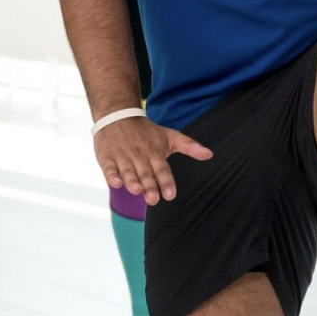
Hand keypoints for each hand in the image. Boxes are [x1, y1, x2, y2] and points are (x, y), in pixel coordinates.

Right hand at [94, 116, 212, 205]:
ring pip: (127, 170)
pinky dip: (111, 174)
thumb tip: (210, 154)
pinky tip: (115, 182)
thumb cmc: (147, 132)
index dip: (166, 182)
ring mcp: (122, 156)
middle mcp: (139, 155)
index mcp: (155, 153)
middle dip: (149, 186)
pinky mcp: (107, 157)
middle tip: (153, 200)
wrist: (118, 115)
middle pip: (145, 173)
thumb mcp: (170, 136)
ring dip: (131, 180)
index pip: (162, 169)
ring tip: (136, 190)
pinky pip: (108, 167)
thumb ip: (189, 146)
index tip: (170, 195)